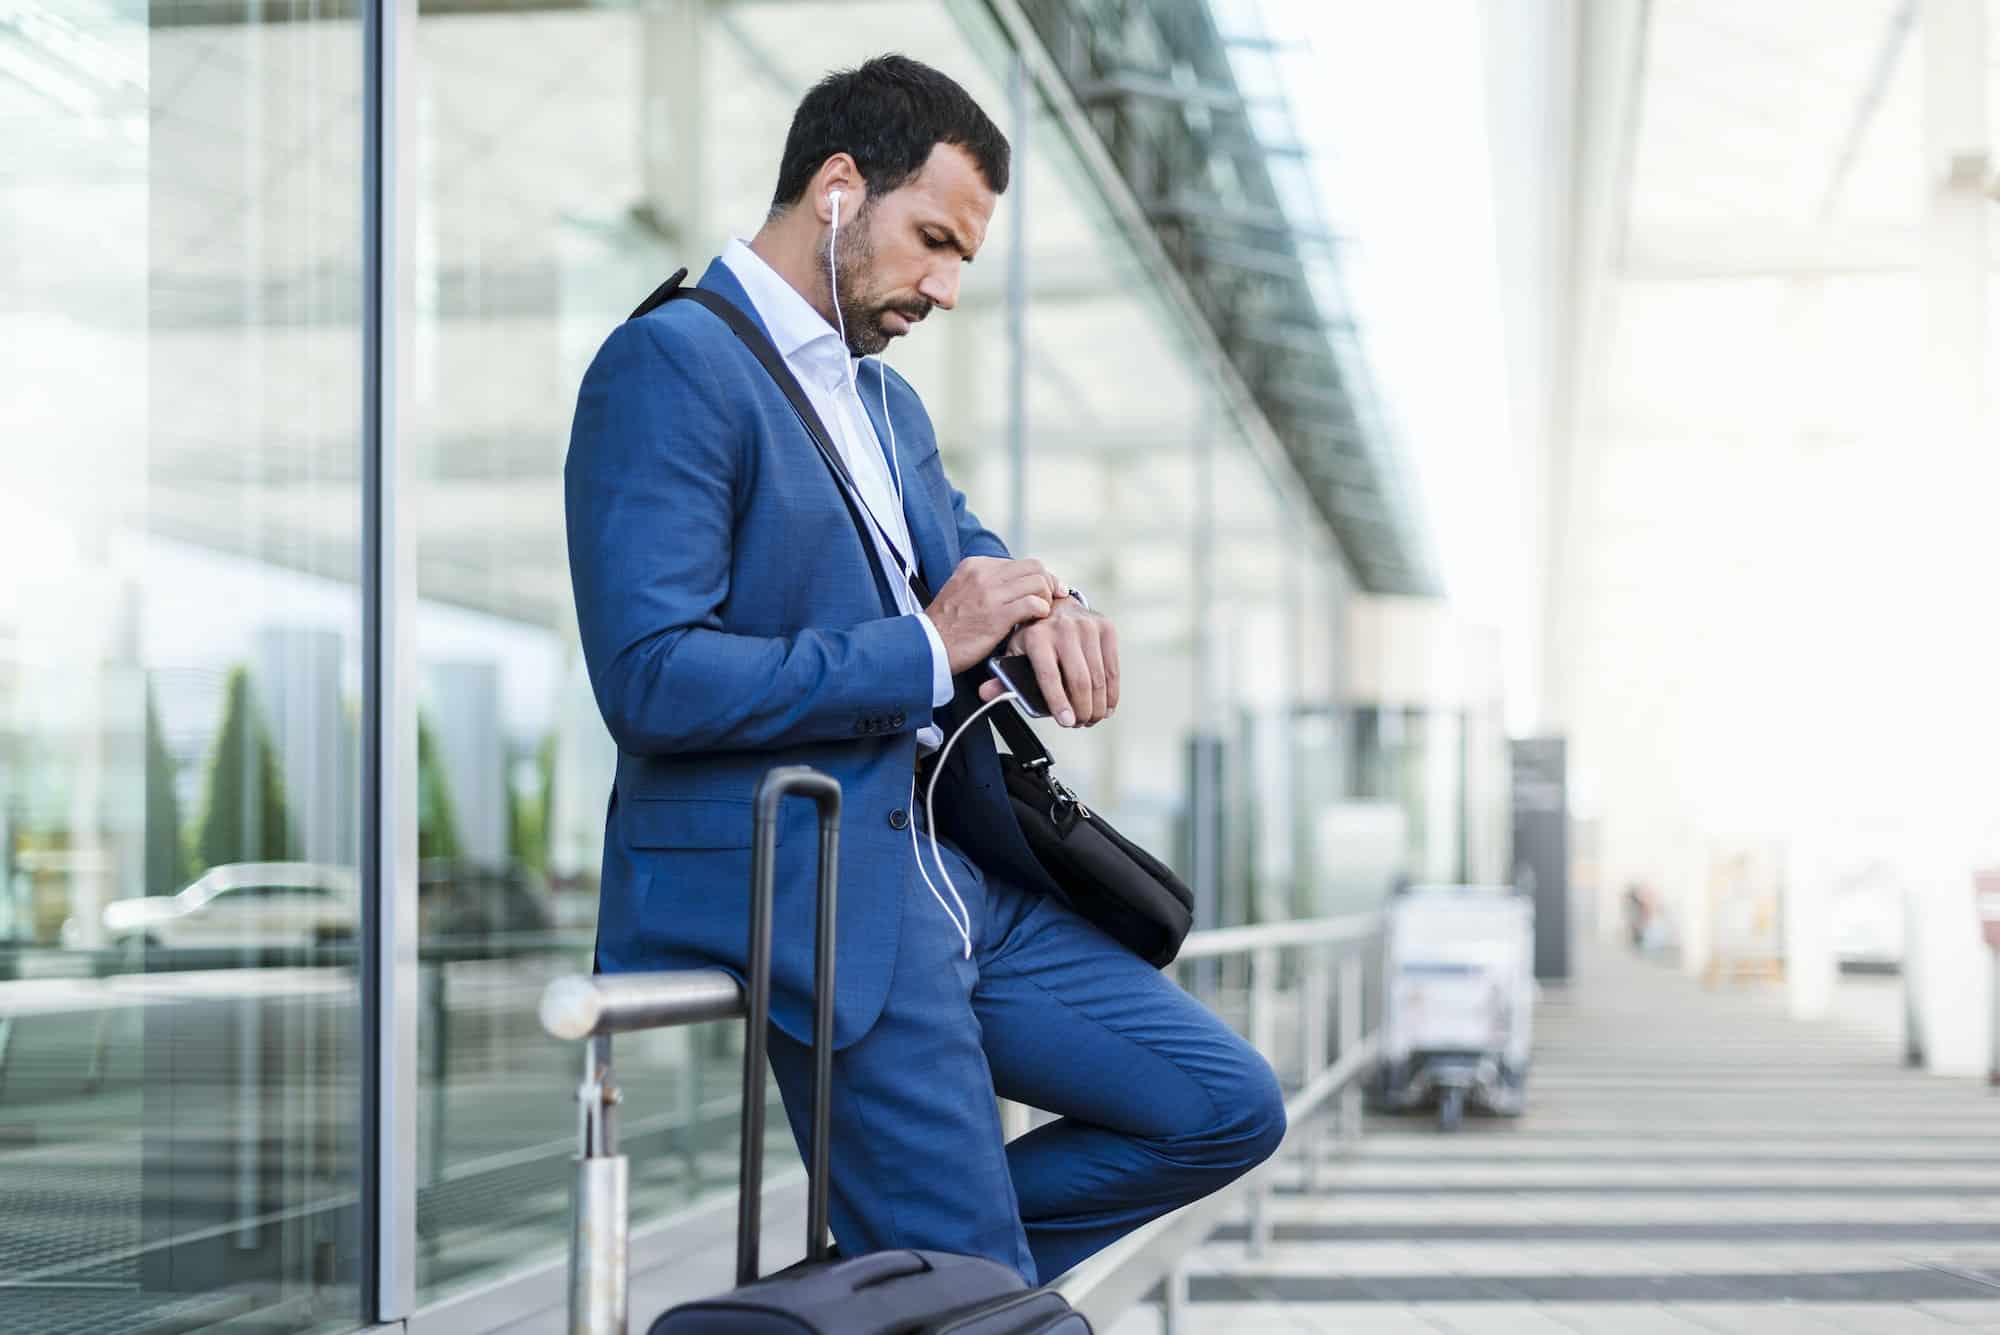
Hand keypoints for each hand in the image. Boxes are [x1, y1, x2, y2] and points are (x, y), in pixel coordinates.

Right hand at [926, 556, 1061, 674]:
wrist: (928, 646)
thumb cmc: (946, 626)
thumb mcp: (960, 590)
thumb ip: (985, 583)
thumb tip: (1014, 585)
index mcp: (976, 565)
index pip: (1019, 562)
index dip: (1036, 577)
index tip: (1042, 591)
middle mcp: (984, 574)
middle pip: (1034, 567)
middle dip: (1049, 583)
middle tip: (1052, 599)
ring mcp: (991, 593)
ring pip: (1038, 582)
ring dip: (1046, 598)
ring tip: (1041, 613)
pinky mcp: (997, 615)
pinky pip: (1034, 604)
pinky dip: (1042, 611)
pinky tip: (1036, 622)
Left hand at [978, 594, 1118, 727]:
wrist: (1056, 606)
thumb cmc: (1035, 637)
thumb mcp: (1016, 653)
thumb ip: (1003, 677)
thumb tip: (986, 694)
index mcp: (1036, 636)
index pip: (1049, 676)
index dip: (1058, 703)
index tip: (1066, 722)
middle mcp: (1063, 628)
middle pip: (1078, 680)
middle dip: (1082, 709)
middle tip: (1079, 723)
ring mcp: (1087, 626)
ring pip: (1098, 678)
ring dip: (1097, 705)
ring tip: (1091, 718)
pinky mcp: (1106, 628)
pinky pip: (1112, 668)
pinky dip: (1111, 693)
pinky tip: (1107, 706)